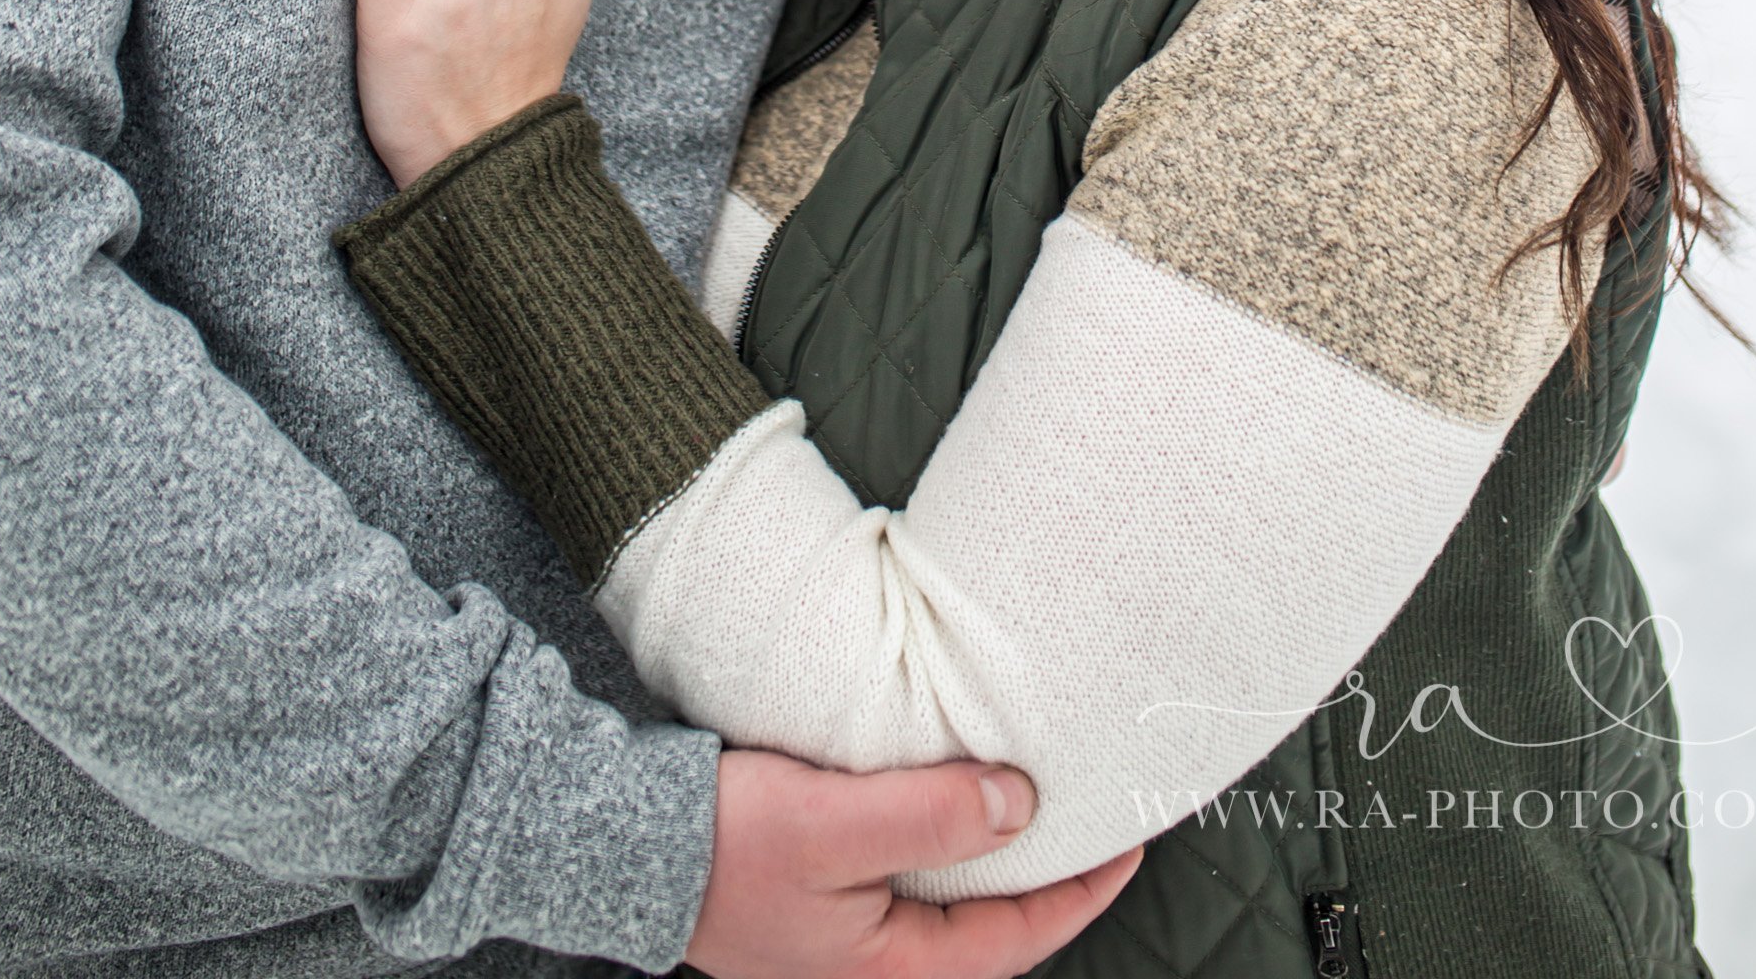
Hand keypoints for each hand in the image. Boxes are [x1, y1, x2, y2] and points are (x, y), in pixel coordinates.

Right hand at [687, 751, 1140, 978]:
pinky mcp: (821, 897)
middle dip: (1050, 876)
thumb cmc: (723, 840)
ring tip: (1045, 799)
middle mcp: (873, 963)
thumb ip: (931, 817)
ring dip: (999, 855)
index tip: (1133, 837)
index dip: (1084, 888)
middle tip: (1103, 817)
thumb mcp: (834, 824)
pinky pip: (911, 876)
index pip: (1019, 938)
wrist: (622, 841)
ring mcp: (846, 934)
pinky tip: (959, 795)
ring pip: (953, 901)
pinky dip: (949, 841)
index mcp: (888, 968)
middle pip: (992, 927)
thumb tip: (1022, 804)